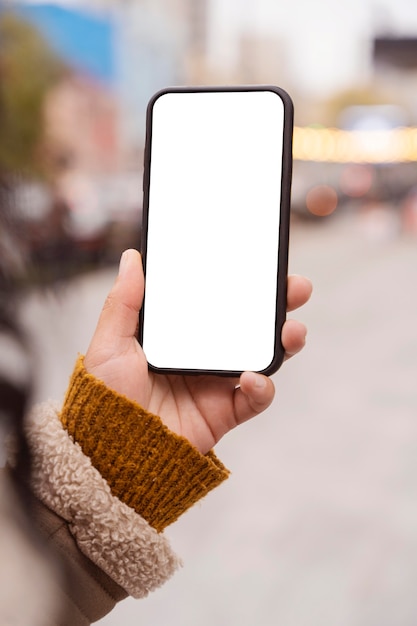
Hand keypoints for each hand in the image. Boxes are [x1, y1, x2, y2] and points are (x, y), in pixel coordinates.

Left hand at [84, 249, 311, 453]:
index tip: (261, 260)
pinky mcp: (225, 412)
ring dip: (285, 341)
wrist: (113, 453)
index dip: (243, 281)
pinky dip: (263, 388)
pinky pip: (256, 398)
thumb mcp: (109, 344)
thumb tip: (132, 257)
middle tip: (297, 287)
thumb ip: (123, 302)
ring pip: (263, 356)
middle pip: (251, 324)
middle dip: (279, 304)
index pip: (218, 300)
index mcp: (181, 334)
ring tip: (292, 331)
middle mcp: (204, 354)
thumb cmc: (105, 399)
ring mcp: (217, 383)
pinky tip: (253, 377)